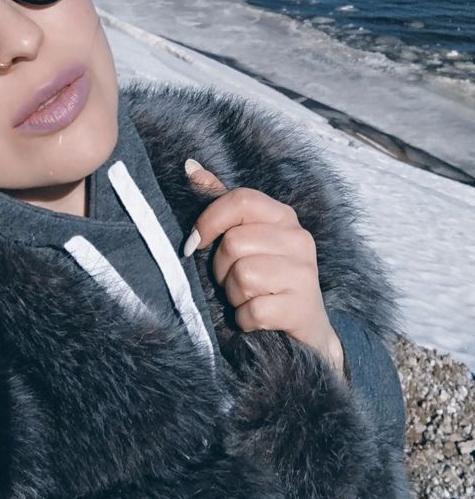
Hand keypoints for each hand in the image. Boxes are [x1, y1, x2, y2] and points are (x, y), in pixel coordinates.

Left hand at [183, 159, 344, 377]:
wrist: (308, 330)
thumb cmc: (268, 278)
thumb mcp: (248, 237)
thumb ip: (221, 203)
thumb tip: (190, 167)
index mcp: (283, 216)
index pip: (239, 200)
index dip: (208, 221)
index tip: (194, 243)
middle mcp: (299, 239)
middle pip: (233, 243)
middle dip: (221, 269)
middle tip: (234, 281)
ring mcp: (304, 273)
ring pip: (242, 276)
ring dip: (234, 296)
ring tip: (248, 298)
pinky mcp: (301, 307)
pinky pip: (252, 311)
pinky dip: (244, 319)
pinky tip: (256, 318)